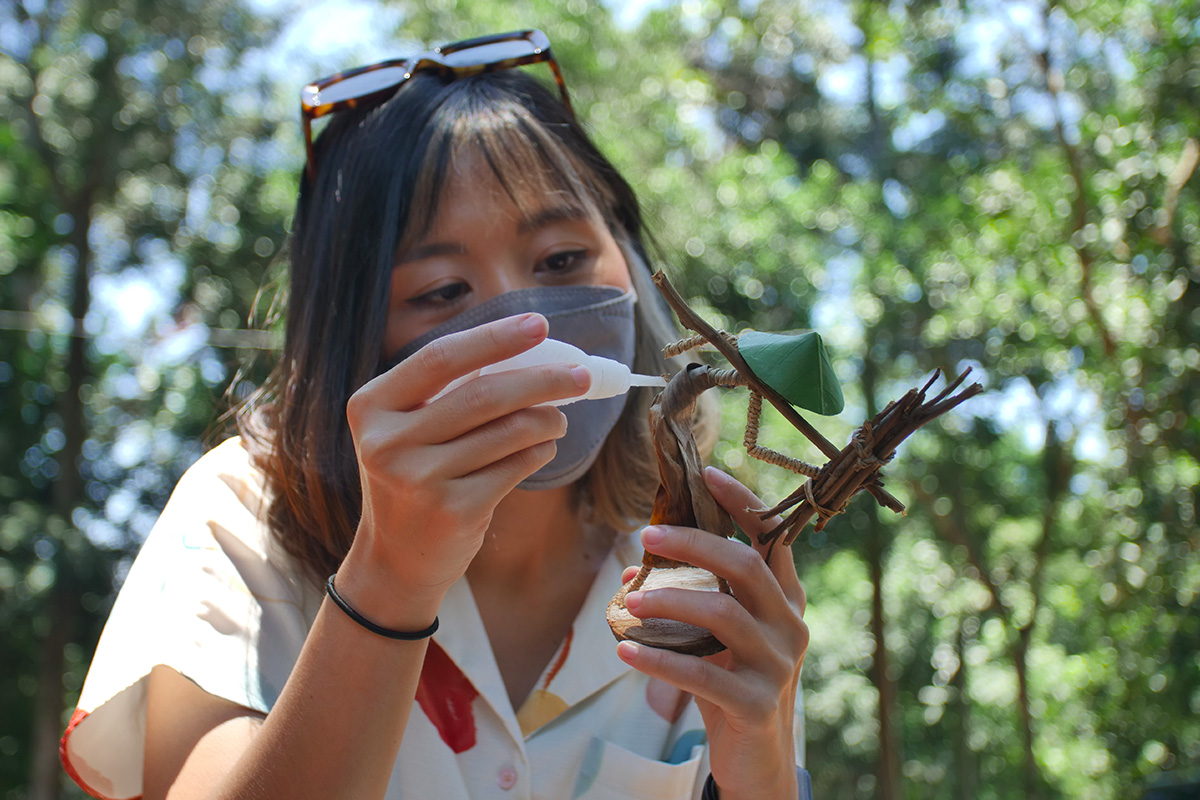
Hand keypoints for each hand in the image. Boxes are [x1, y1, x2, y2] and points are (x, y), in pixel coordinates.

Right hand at [338, 313, 589, 624]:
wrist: (395, 561)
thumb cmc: (413, 479)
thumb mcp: (409, 431)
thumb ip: (450, 393)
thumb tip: (530, 351)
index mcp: (372, 406)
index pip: (441, 358)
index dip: (494, 338)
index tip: (539, 325)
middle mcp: (388, 441)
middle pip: (483, 394)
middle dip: (542, 379)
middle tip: (580, 376)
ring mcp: (418, 479)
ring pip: (507, 432)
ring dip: (547, 420)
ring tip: (558, 419)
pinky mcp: (452, 511)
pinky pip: (514, 467)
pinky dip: (538, 453)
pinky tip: (542, 449)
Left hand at [616, 467, 806, 799]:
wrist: (757, 757)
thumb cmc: (732, 682)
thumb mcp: (714, 637)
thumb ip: (686, 601)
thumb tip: (631, 570)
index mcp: (784, 599)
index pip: (772, 537)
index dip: (742, 502)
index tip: (707, 472)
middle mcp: (789, 625)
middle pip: (745, 566)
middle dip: (694, 544)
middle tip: (647, 534)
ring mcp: (777, 665)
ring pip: (723, 615)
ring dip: (669, 600)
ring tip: (629, 599)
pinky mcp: (755, 704)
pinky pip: (701, 674)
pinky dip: (658, 659)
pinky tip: (624, 650)